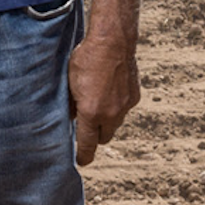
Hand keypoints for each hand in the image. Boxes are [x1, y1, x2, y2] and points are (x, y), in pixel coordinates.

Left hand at [67, 31, 139, 165]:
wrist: (112, 42)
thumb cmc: (86, 59)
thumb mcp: (70, 82)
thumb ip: (71, 104)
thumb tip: (71, 117)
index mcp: (91, 112)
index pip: (87, 143)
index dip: (83, 155)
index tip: (81, 162)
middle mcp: (110, 114)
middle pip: (103, 137)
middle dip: (95, 136)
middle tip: (86, 128)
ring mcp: (125, 106)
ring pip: (114, 123)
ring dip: (106, 120)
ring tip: (97, 103)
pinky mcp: (134, 97)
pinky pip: (123, 109)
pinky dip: (116, 106)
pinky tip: (108, 91)